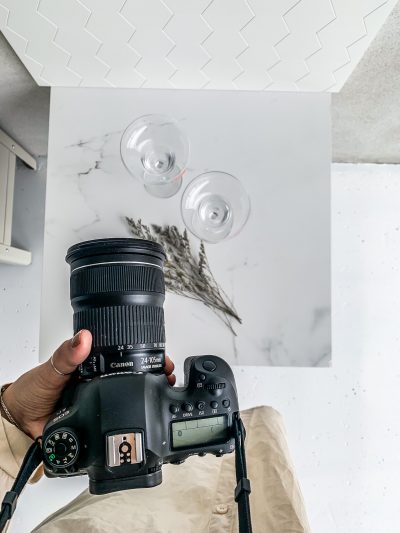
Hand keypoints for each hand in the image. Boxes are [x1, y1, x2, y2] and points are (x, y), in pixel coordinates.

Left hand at [2, 330, 175, 439]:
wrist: (18, 423)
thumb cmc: (31, 391)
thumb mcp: (50, 370)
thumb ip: (66, 355)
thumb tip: (82, 338)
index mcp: (90, 365)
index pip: (122, 357)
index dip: (143, 356)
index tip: (160, 356)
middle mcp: (98, 383)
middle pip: (132, 379)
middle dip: (153, 378)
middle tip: (166, 376)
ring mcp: (99, 403)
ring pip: (129, 400)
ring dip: (145, 399)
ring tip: (160, 393)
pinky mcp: (96, 423)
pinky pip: (116, 422)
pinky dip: (128, 421)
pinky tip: (139, 418)